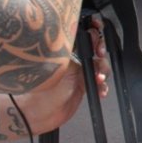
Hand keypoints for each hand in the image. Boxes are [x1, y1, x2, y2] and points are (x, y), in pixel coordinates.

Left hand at [15, 15, 110, 135]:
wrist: (37, 114)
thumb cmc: (40, 92)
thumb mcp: (57, 70)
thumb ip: (72, 57)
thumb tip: (85, 43)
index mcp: (65, 51)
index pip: (82, 34)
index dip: (92, 30)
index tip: (98, 28)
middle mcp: (73, 60)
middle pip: (95, 49)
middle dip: (101, 50)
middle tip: (99, 54)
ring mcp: (80, 73)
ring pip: (100, 66)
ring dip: (104, 71)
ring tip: (99, 79)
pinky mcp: (85, 86)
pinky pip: (100, 83)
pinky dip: (103, 86)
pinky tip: (101, 91)